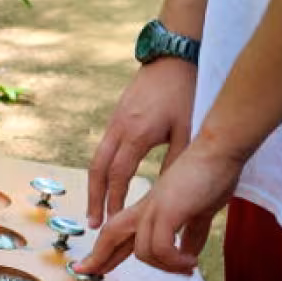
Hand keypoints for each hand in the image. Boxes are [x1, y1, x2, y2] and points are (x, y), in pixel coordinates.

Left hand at [76, 136, 242, 278]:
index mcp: (152, 206)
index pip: (121, 230)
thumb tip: (188, 255)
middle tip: (88, 271)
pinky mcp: (168, 210)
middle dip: (100, 256)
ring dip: (164, 267)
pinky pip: (160, 248)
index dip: (106, 250)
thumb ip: (192, 233)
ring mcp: (156, 207)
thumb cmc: (212, 175)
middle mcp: (148, 207)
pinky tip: (190, 262)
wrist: (220, 150)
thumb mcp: (200, 212)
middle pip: (113, 233)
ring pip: (142, 250)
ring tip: (186, 268)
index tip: (94, 266)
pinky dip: (173, 261)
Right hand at [86, 59, 197, 227]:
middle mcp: (119, 127)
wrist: (173, 56)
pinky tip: (108, 182)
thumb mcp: (187, 130)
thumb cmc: (185, 92)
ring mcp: (115, 120)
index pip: (118, 175)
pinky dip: (102, 169)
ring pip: (96, 158)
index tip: (113, 222)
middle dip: (94, 198)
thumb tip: (168, 192)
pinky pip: (104, 147)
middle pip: (97, 169)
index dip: (114, 201)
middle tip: (93, 224)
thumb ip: (176, 161)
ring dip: (95, 185)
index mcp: (137, 133)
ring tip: (97, 208)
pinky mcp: (117, 115)